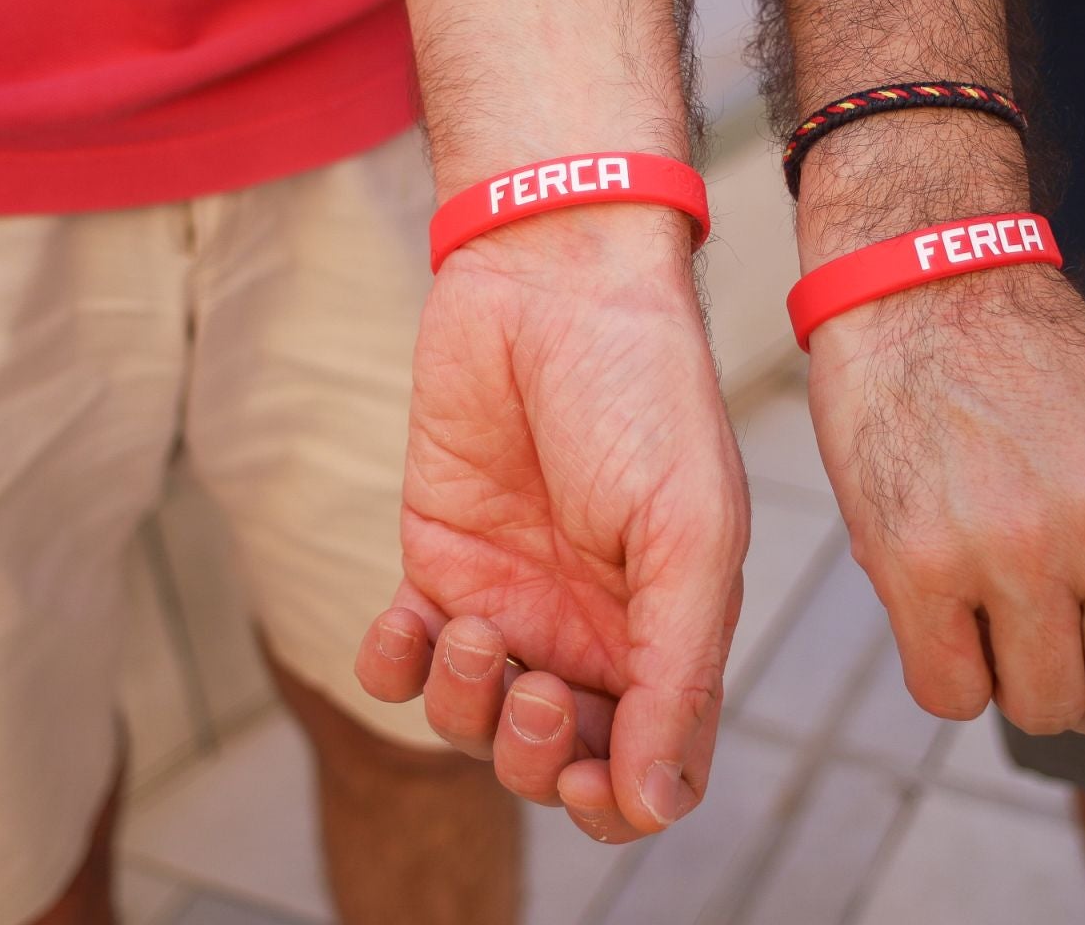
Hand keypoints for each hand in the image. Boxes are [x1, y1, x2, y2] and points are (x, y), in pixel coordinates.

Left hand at [355, 205, 748, 842]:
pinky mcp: (438, 560)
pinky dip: (394, 667)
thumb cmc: (642, 393)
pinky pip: (400, 664)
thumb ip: (679, 672)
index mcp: (669, 629)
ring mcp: (512, 598)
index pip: (648, 768)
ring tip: (471, 627)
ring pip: (470, 724)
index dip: (616, 799)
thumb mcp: (690, 532)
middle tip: (529, 688)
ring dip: (463, 706)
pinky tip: (408, 622)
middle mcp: (590, 629)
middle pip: (552, 762)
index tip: (590, 770)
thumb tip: (660, 807)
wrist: (548, 278)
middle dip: (532, 757)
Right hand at [805, 265, 1084, 736]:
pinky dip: (946, 675)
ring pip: (1044, 709)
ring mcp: (1019, 547)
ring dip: (1012, 682)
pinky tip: (936, 610)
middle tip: (1039, 636)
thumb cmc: (1025, 366)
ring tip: (983, 614)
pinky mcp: (920, 562)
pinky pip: (951, 696)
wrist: (921, 278)